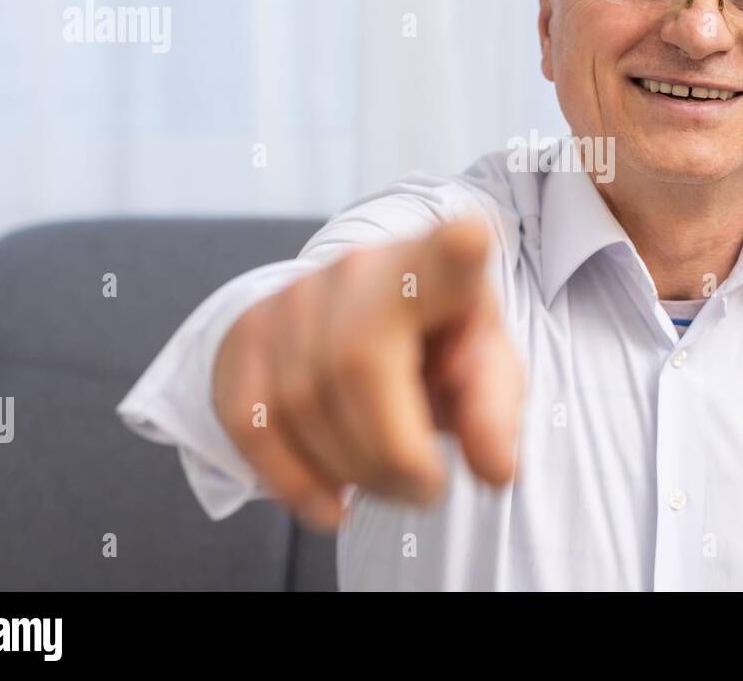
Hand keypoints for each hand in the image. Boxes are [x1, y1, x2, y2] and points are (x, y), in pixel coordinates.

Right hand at [212, 219, 524, 530]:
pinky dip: (291, 480)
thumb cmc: (440, 345)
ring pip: (300, 403)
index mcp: (435, 269)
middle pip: (357, 367)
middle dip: (390, 455)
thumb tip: (495, 469)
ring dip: (350, 473)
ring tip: (389, 488)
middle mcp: (358, 270)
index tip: (470, 239)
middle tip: (425, 490)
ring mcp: (293, 297)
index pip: (444, 254)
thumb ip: (494, 412)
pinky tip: (331, 504)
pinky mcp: (248, 333)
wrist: (361, 319)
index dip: (455, 250)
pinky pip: (252, 422)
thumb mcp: (485, 367)